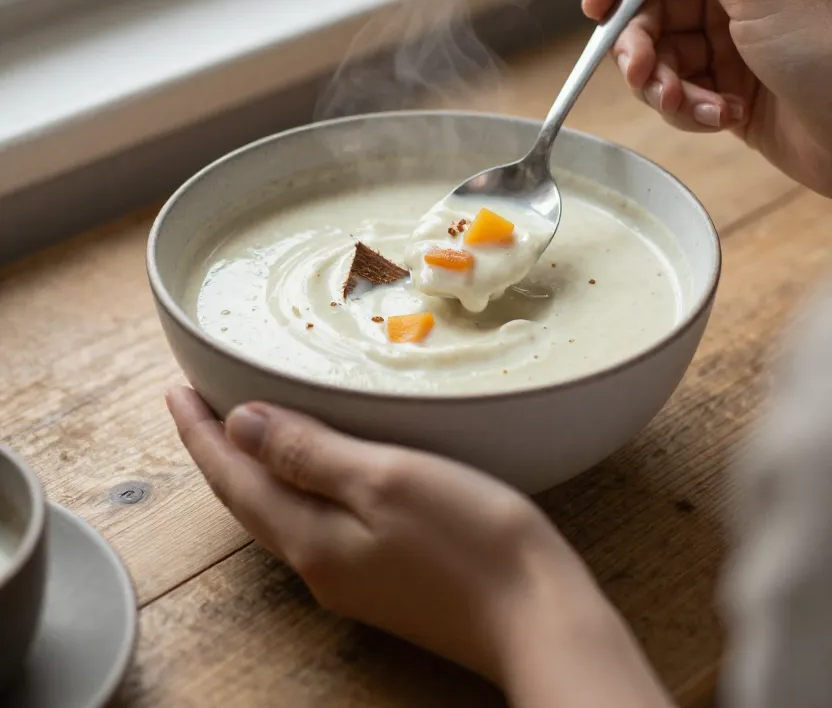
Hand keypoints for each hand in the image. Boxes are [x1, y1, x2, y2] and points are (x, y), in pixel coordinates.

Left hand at [167, 388, 671, 706]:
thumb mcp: (384, 479)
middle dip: (217, 452)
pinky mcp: (385, 578)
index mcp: (311, 539)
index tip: (175, 390)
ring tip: (240, 430)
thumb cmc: (469, 539)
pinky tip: (309, 470)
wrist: (539, 618)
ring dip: (252, 470)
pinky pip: (314, 523)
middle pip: (248, 501)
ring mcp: (352, 578)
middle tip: (197, 404)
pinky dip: (293, 487)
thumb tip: (240, 425)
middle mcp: (319, 566)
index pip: (234, 479)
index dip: (201, 433)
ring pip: (280, 513)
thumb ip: (309, 454)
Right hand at [583, 0, 831, 195]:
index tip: (597, 9)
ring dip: (664, 85)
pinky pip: (680, 94)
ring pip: (659, 57)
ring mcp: (729, 44)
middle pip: (649, 10)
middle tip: (644, 74)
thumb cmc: (831, 53)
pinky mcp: (727, 91)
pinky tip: (720, 119)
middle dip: (641, 46)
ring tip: (692, 106)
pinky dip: (689, 109)